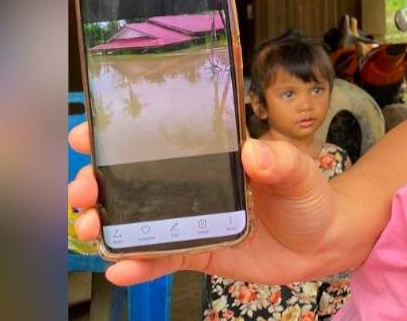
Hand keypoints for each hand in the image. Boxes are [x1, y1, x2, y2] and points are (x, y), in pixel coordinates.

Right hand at [67, 122, 349, 285]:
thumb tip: (253, 153)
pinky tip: (119, 270)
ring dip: (107, 225)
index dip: (118, 136)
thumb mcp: (299, 172)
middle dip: (97, 183)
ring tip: (90, 230)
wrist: (325, 241)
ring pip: (138, 221)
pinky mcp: (199, 251)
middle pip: (134, 180)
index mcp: (212, 154)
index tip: (87, 135)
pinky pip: (162, 260)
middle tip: (81, 191)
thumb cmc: (311, 195)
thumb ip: (278, 162)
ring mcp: (192, 219)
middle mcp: (194, 184)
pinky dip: (139, 266)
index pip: (160, 139)